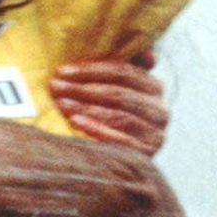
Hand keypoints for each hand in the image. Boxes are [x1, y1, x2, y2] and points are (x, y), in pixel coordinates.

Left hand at [50, 53, 169, 154]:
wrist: (115, 165)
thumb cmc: (109, 118)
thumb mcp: (116, 90)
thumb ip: (125, 68)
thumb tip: (144, 51)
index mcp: (154, 88)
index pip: (124, 72)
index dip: (91, 70)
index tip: (62, 71)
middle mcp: (160, 110)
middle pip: (120, 94)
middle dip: (83, 89)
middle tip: (56, 86)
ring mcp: (156, 134)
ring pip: (119, 115)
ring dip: (87, 108)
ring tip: (61, 103)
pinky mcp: (147, 155)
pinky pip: (120, 139)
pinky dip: (97, 129)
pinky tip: (75, 123)